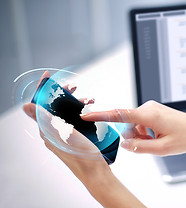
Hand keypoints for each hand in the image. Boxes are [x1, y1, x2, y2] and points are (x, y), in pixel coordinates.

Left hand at [23, 71, 145, 207]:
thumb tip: (25, 107)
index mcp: (47, 130)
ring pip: (66, 112)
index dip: (43, 89)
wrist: (96, 173)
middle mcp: (53, 131)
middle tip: (74, 86)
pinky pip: (74, 119)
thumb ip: (45, 119)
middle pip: (54, 106)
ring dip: (75, 102)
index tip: (48, 76)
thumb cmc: (81, 155)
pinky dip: (81, 111)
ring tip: (89, 99)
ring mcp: (64, 134)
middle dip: (63, 93)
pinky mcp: (75, 137)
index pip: (40, 105)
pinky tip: (91, 111)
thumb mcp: (63, 133)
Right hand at [81, 100, 185, 155]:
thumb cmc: (185, 138)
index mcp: (149, 115)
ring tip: (160, 139)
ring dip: (142, 136)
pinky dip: (146, 132)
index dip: (101, 116)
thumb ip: (140, 147)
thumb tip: (124, 143)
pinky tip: (161, 135)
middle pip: (128, 125)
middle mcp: (148, 107)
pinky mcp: (154, 110)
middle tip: (154, 143)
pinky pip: (142, 123)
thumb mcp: (162, 149)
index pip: (119, 114)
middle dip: (135, 138)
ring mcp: (151, 108)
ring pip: (135, 126)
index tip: (86, 115)